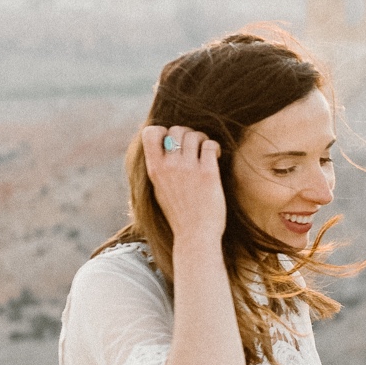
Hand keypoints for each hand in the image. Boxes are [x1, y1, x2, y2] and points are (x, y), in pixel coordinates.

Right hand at [142, 125, 225, 244]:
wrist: (195, 235)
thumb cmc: (179, 214)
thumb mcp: (159, 190)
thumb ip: (159, 169)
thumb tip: (160, 149)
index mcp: (154, 170)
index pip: (150, 133)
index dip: (162, 130)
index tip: (172, 141)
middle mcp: (169, 166)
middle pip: (176, 130)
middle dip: (187, 133)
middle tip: (194, 147)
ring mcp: (189, 169)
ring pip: (194, 135)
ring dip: (202, 138)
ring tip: (206, 151)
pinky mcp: (208, 173)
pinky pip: (210, 145)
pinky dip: (214, 147)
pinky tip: (215, 156)